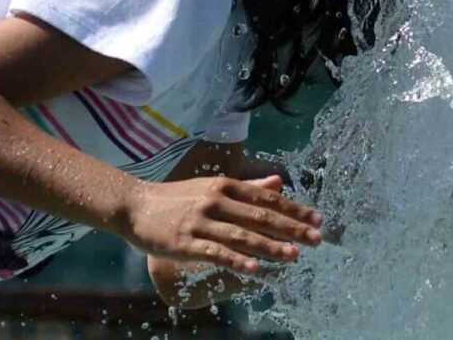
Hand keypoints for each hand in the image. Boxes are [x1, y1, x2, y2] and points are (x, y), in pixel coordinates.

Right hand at [124, 175, 323, 273]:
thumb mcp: (211, 187)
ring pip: (241, 235)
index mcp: (224, 186)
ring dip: (269, 246)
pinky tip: (255, 270)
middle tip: (317, 239)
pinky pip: (216, 252)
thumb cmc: (176, 198)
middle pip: (260, 216)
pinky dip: (236, 260)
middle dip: (291, 228)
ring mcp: (201, 222)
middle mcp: (216, 201)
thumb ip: (246, 186)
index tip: (317, 219)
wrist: (134, 206)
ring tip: (293, 255)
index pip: (266, 198)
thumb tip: (278, 182)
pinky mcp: (186, 242)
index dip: (294, 209)